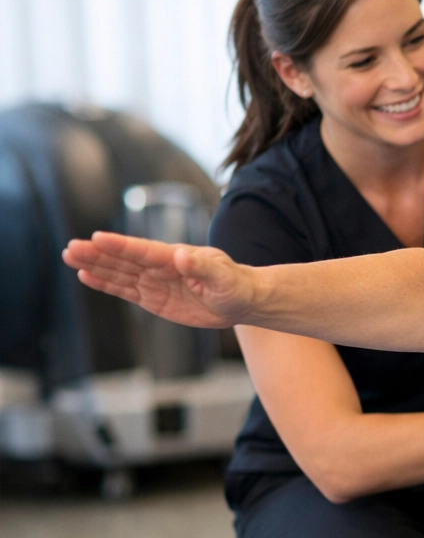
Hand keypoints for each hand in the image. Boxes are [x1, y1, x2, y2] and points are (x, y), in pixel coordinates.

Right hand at [62, 232, 255, 327]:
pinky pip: (125, 290)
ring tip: (70, 256)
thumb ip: (203, 267)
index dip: (122, 246)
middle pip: (125, 259)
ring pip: (120, 273)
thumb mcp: (225, 277)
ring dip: (95, 265)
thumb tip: (181, 255)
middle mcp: (161, 267)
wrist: (241, 299)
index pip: (145, 250)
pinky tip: (86, 275)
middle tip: (71, 247)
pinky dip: (106, 284)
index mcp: (177, 257)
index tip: (97, 238)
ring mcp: (155, 282)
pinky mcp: (153, 298)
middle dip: (98, 254)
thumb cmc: (236, 284)